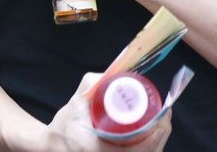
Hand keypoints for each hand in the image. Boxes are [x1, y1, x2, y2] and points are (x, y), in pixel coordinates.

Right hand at [46, 73, 170, 151]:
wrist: (50, 147)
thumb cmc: (63, 124)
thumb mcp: (77, 100)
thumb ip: (94, 82)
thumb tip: (119, 72)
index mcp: (93, 149)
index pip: (132, 150)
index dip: (152, 137)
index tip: (162, 119)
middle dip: (159, 139)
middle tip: (166, 118)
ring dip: (156, 146)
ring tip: (163, 125)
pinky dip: (149, 151)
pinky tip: (155, 139)